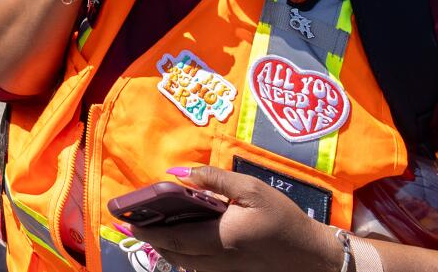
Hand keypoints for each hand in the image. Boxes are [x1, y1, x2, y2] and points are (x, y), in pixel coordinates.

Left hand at [129, 166, 339, 271]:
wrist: (311, 256)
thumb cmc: (282, 218)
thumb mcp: (251, 189)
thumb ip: (213, 180)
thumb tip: (178, 174)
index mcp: (221, 237)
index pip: (173, 237)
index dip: (146, 229)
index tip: (125, 219)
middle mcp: (218, 260)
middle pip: (172, 253)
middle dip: (149, 238)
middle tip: (131, 222)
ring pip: (183, 263)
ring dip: (164, 247)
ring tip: (150, 228)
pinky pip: (197, 268)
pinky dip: (182, 255)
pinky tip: (179, 240)